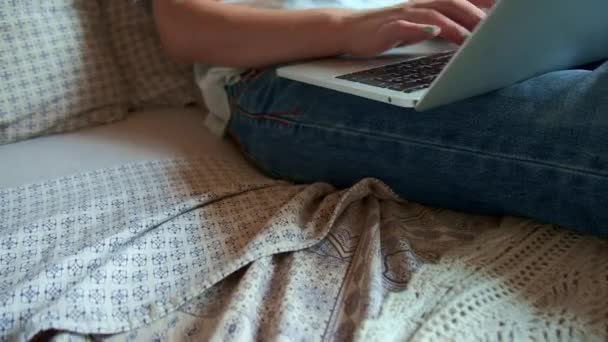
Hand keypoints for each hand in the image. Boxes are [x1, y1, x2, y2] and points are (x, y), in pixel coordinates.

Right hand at [338, 0, 494, 56]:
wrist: (350, 30)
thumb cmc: (389, 30)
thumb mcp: (421, 26)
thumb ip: (446, 25)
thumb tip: (475, 31)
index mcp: (431, 4)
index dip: (487, 2)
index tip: (509, 10)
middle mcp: (420, 5)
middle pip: (454, 3)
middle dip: (477, 15)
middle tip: (498, 29)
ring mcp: (404, 15)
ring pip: (434, 14)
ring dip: (455, 25)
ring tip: (471, 38)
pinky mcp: (388, 27)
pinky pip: (405, 25)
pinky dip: (420, 28)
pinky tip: (433, 31)